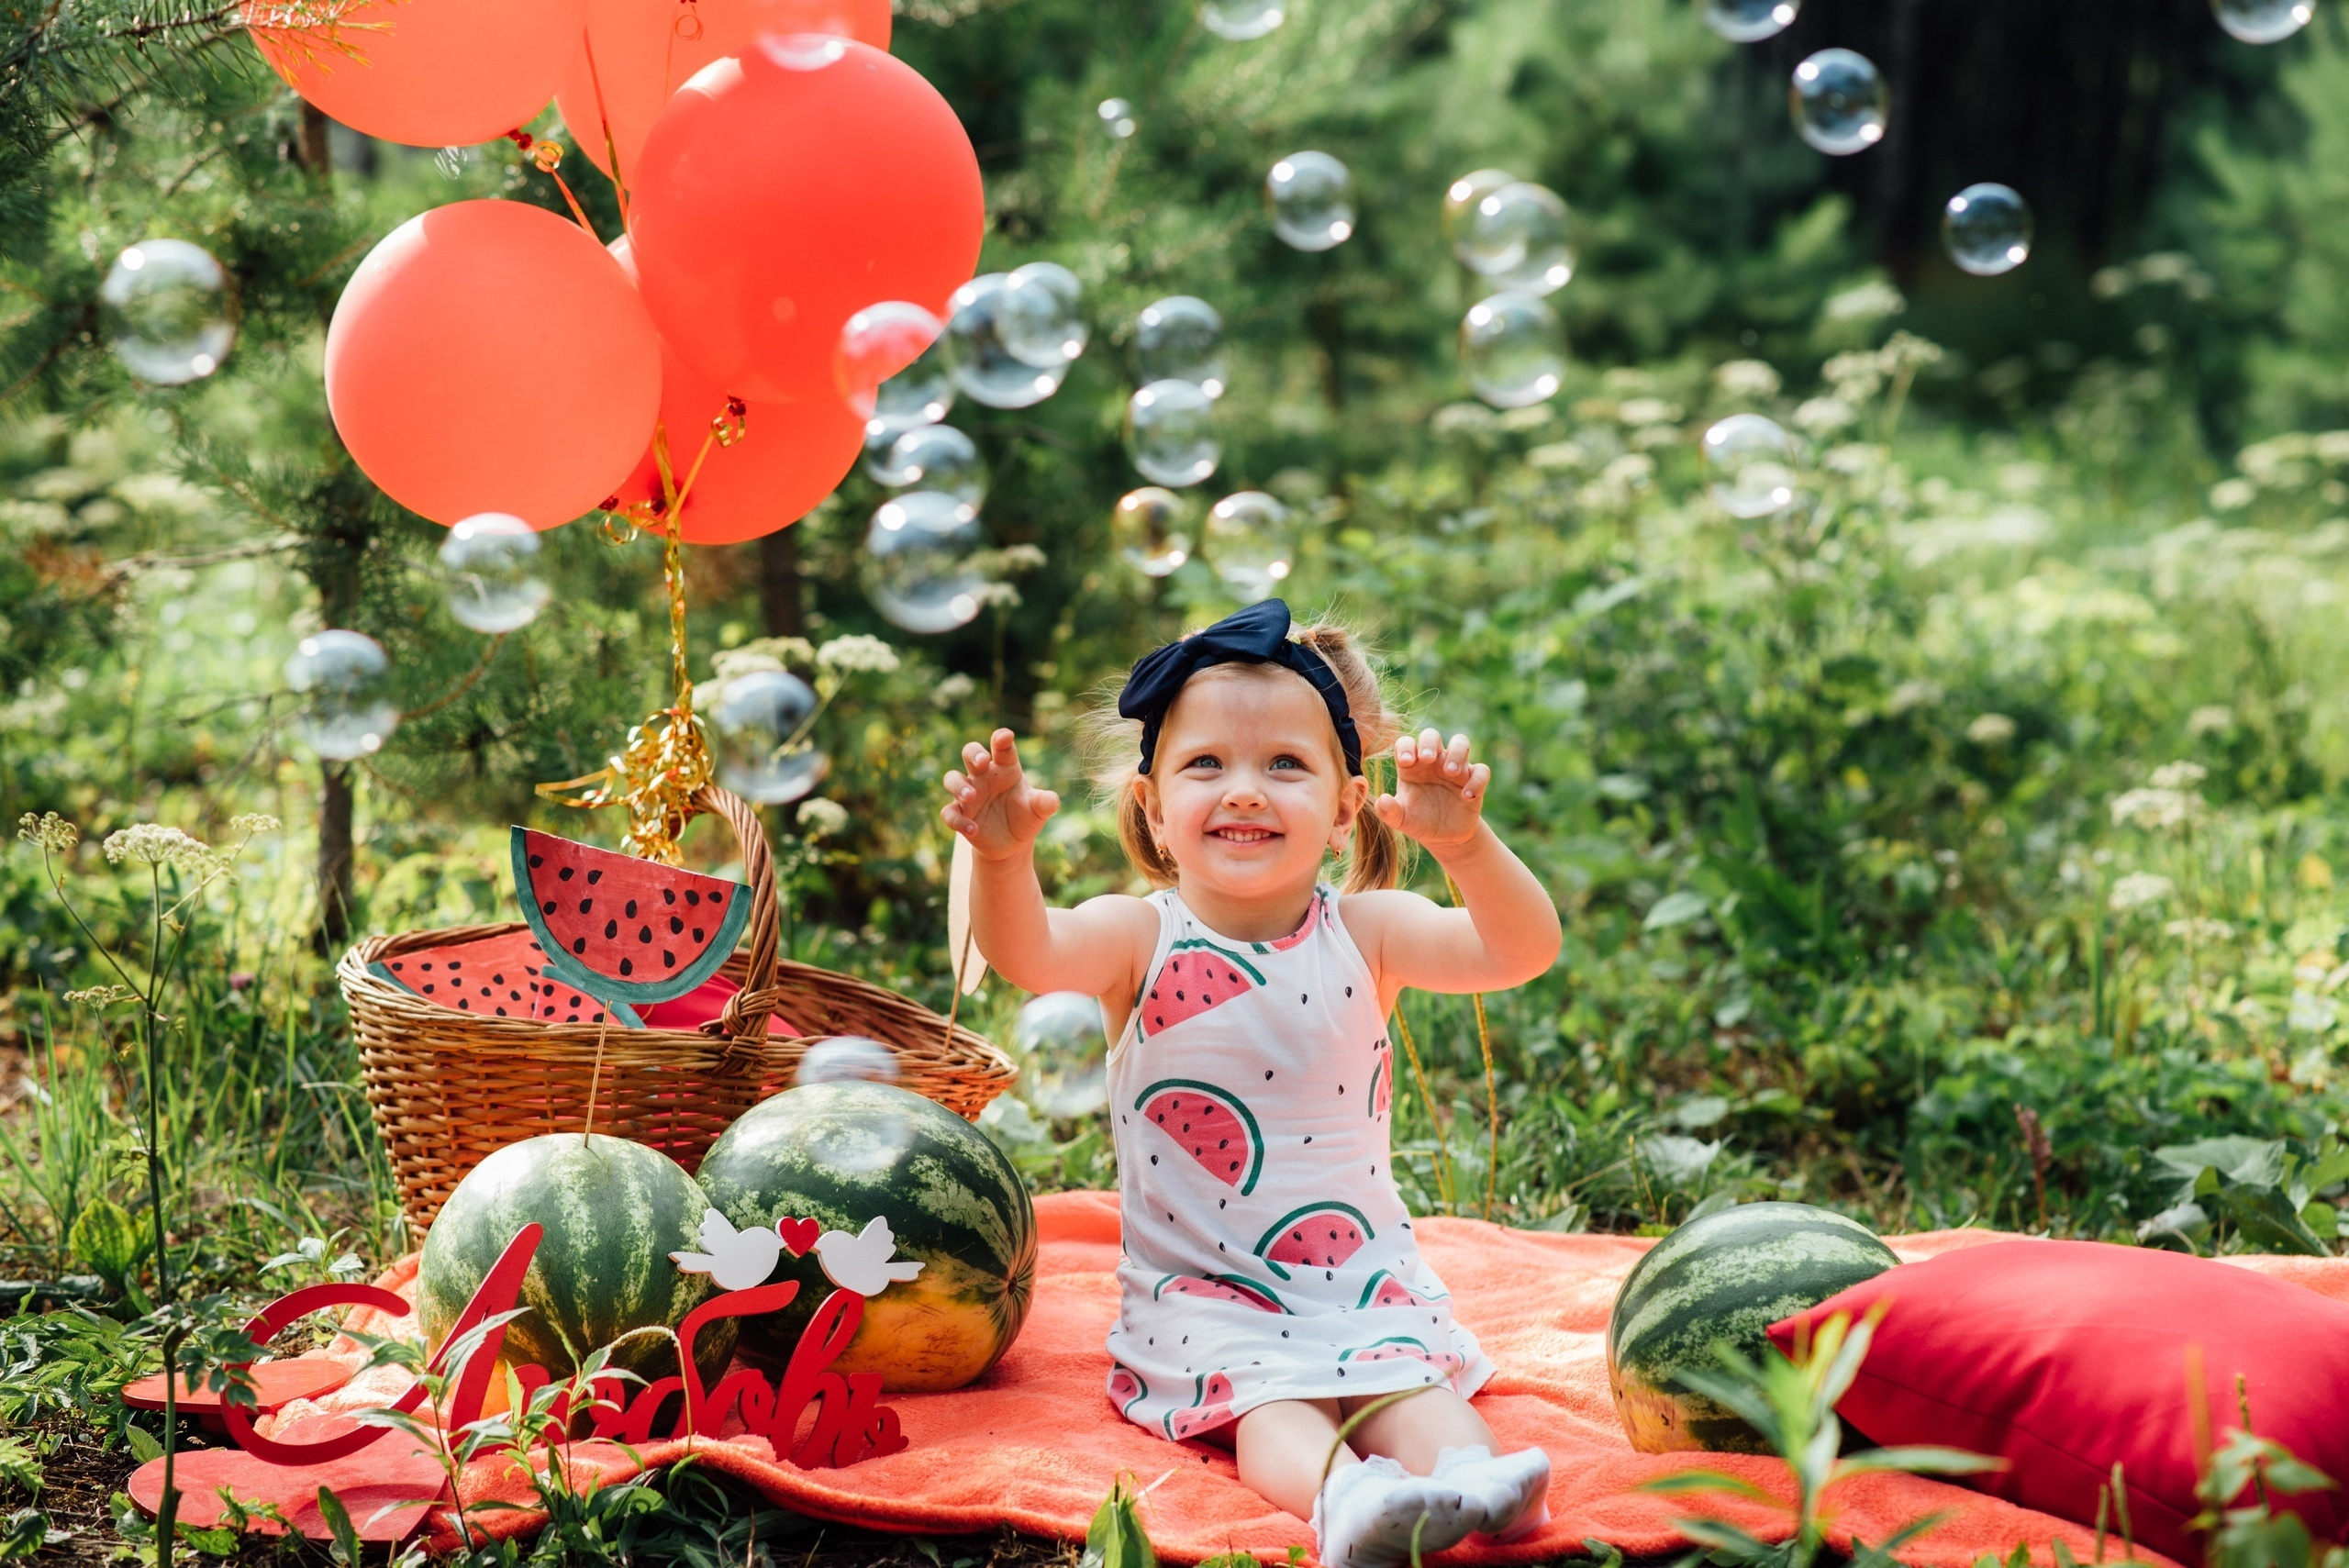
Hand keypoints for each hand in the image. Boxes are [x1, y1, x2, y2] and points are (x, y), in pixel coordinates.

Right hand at [940, 728, 1059, 861]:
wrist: (1013, 843)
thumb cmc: (1025, 816)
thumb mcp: (1038, 810)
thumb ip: (1045, 803)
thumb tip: (1053, 801)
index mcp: (1005, 767)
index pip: (1001, 747)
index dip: (1001, 739)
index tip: (1005, 736)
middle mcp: (984, 776)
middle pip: (970, 753)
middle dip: (973, 754)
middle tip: (982, 761)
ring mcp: (969, 794)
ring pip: (952, 779)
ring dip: (959, 785)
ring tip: (970, 796)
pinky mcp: (961, 814)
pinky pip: (950, 813)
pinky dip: (958, 819)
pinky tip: (972, 829)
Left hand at [1373, 728, 1488, 850]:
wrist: (1443, 837)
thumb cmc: (1418, 821)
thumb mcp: (1401, 820)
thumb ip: (1388, 811)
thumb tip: (1382, 800)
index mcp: (1412, 766)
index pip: (1406, 743)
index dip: (1405, 747)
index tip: (1405, 761)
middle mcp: (1433, 762)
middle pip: (1432, 735)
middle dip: (1429, 743)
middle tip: (1427, 759)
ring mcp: (1455, 768)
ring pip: (1461, 742)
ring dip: (1456, 753)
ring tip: (1450, 772)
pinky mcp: (1473, 781)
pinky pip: (1481, 770)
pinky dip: (1476, 780)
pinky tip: (1466, 796)